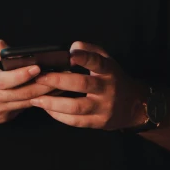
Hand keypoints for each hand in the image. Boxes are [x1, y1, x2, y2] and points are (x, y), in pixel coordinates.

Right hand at [0, 39, 59, 127]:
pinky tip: (52, 91)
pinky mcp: (5, 117)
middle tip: (61, 74)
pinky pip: (24, 108)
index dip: (21, 75)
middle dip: (43, 84)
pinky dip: (39, 100)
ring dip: (47, 93)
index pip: (3, 81)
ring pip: (26, 102)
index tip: (37, 66)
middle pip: (21, 93)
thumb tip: (9, 49)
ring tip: (63, 81)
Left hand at [30, 41, 147, 129]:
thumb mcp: (107, 60)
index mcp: (108, 70)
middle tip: (39, 78)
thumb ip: (90, 50)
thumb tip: (72, 47)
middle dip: (58, 80)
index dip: (84, 57)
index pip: (97, 62)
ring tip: (36, 98)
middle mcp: (107, 89)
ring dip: (54, 103)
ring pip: (76, 107)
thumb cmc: (113, 78)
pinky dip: (59, 116)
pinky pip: (76, 121)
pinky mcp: (98, 122)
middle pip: (82, 85)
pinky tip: (47, 109)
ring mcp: (103, 107)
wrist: (134, 105)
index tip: (70, 55)